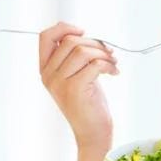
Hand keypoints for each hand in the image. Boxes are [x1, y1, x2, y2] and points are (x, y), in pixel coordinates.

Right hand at [39, 21, 118, 152]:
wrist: (92, 132)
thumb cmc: (88, 102)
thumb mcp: (77, 75)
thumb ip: (74, 57)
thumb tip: (86, 34)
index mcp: (45, 69)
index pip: (45, 37)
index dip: (64, 28)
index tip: (83, 31)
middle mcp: (48, 75)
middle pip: (70, 41)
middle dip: (95, 43)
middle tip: (109, 52)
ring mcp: (60, 82)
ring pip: (82, 51)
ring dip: (104, 53)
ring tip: (114, 62)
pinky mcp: (75, 89)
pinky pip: (95, 64)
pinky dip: (109, 65)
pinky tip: (115, 72)